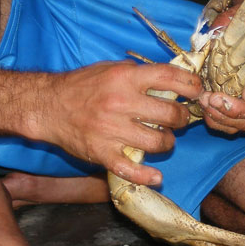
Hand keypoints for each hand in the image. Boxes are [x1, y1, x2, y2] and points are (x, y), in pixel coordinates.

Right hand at [36, 61, 201, 185]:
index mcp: (126, 78)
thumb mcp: (112, 68)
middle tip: (178, 119)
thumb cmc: (82, 86)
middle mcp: (121, 103)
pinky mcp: (102, 152)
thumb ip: (140, 73)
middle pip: (171, 115)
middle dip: (182, 118)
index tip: (197, 91)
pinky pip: (131, 170)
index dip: (192, 86)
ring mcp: (112, 130)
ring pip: (158, 142)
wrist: (47, 106)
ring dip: (167, 143)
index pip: (171, 78)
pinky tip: (156, 176)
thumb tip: (172, 78)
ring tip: (163, 139)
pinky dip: (147, 177)